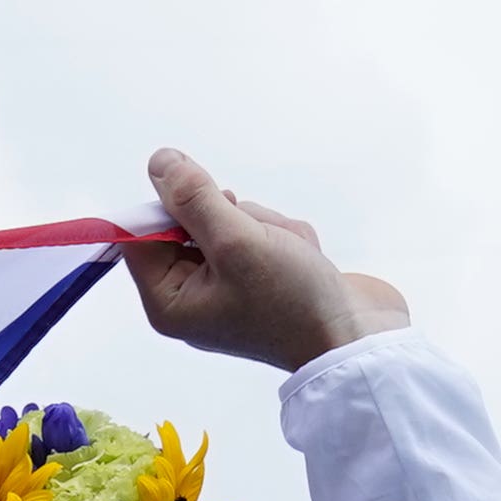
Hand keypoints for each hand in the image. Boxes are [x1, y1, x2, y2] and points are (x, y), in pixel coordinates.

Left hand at [126, 150, 410, 372]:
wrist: (358, 337)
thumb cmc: (293, 299)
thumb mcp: (238, 241)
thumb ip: (196, 200)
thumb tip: (160, 163)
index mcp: (167, 302)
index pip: (142, 237)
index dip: (172, 207)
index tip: (212, 198)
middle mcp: (190, 298)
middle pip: (190, 225)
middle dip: (235, 219)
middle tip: (260, 238)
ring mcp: (227, 288)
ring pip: (233, 224)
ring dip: (266, 226)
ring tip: (290, 252)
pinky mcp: (262, 278)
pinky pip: (261, 236)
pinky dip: (285, 237)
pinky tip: (304, 256)